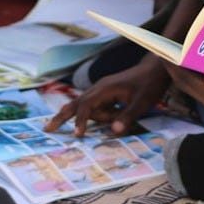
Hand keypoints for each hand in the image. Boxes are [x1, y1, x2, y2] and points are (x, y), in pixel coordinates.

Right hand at [44, 57, 169, 136]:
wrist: (155, 69)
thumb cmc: (149, 84)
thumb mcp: (142, 102)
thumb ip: (128, 116)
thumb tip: (114, 131)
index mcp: (105, 88)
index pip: (87, 106)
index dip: (81, 120)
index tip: (77, 135)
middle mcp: (99, 88)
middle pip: (76, 104)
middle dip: (62, 116)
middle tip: (47, 129)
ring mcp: (101, 90)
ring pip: (89, 107)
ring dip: (100, 117)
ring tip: (124, 111)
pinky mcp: (106, 93)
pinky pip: (97, 107)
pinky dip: (97, 114)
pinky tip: (116, 113)